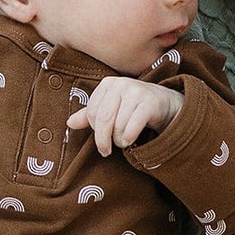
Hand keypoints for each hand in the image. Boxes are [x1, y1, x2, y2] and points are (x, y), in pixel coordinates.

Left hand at [67, 76, 182, 155]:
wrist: (166, 104)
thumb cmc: (134, 107)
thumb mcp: (112, 108)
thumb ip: (90, 116)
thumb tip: (69, 123)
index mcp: (107, 84)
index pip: (92, 113)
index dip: (95, 130)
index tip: (102, 139)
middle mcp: (121, 84)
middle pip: (103, 119)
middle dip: (103, 140)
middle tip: (106, 151)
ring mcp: (136, 91)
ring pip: (118, 125)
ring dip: (119, 140)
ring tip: (124, 141)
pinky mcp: (150, 102)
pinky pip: (132, 126)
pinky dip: (129, 137)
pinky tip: (131, 140)